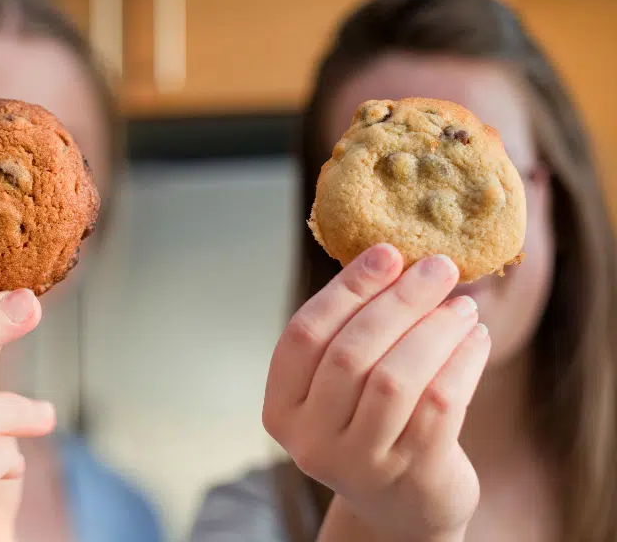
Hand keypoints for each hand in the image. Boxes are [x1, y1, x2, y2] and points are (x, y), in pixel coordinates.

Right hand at [263, 244, 489, 541]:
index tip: (387, 252)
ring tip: (462, 305)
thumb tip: (399, 259)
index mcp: (283, 408)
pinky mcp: (411, 476)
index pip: (304, 334)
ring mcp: (358, 463)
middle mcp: (310, 440)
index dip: (346, 288)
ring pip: (395, 378)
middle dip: (400, 300)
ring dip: (434, 329)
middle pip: (350, 353)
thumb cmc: (373, 423)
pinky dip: (462, 361)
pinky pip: (440, 404)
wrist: (403, 505)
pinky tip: (475, 339)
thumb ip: (355, 332)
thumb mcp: (344, 386)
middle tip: (438, 268)